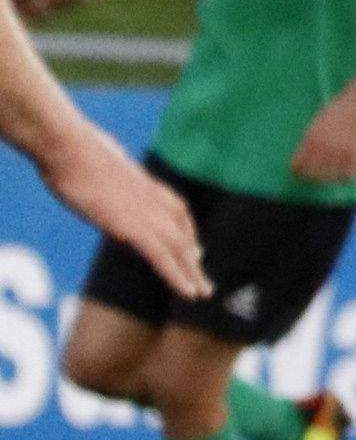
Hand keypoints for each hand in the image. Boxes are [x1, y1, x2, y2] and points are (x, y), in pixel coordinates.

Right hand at [44, 131, 206, 298]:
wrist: (66, 146)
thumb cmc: (72, 147)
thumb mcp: (97, 159)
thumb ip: (107, 173)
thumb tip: (97, 170)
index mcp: (146, 184)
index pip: (176, 212)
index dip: (186, 234)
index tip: (195, 251)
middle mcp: (153, 199)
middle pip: (182, 233)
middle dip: (193, 259)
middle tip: (205, 282)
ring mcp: (145, 212)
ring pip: (178, 249)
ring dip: (192, 273)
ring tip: (202, 293)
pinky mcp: (132, 226)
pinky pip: (162, 257)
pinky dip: (177, 276)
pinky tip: (188, 292)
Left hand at [289, 89, 355, 189]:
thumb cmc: (337, 112)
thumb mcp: (317, 124)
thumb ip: (309, 142)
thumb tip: (302, 163)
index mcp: (310, 139)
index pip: (298, 167)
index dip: (300, 174)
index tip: (304, 176)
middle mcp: (322, 146)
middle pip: (313, 175)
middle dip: (315, 178)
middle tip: (321, 177)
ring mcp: (339, 150)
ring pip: (330, 178)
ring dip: (331, 179)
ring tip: (335, 176)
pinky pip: (348, 175)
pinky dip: (347, 177)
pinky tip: (348, 173)